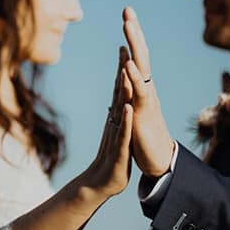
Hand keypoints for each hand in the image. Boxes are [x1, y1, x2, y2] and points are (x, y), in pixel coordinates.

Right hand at [82, 47, 133, 197]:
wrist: (100, 183)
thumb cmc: (111, 157)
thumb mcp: (117, 131)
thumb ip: (117, 115)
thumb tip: (117, 100)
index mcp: (116, 116)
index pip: (119, 88)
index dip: (122, 67)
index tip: (124, 46)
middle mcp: (114, 121)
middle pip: (118, 91)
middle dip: (121, 69)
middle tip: (123, 46)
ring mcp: (116, 134)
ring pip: (120, 109)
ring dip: (122, 89)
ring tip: (125, 70)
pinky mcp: (120, 150)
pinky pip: (124, 133)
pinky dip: (127, 120)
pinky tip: (130, 107)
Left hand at [122, 6, 174, 177]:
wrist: (157, 159)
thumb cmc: (143, 134)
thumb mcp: (134, 109)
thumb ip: (130, 90)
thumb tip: (126, 73)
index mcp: (141, 86)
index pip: (136, 55)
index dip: (132, 35)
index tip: (127, 14)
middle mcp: (146, 88)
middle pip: (140, 55)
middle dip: (134, 32)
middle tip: (128, 10)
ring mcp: (146, 99)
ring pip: (141, 68)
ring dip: (135, 47)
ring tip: (128, 28)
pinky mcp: (144, 114)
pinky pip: (139, 93)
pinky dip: (133, 78)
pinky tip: (127, 65)